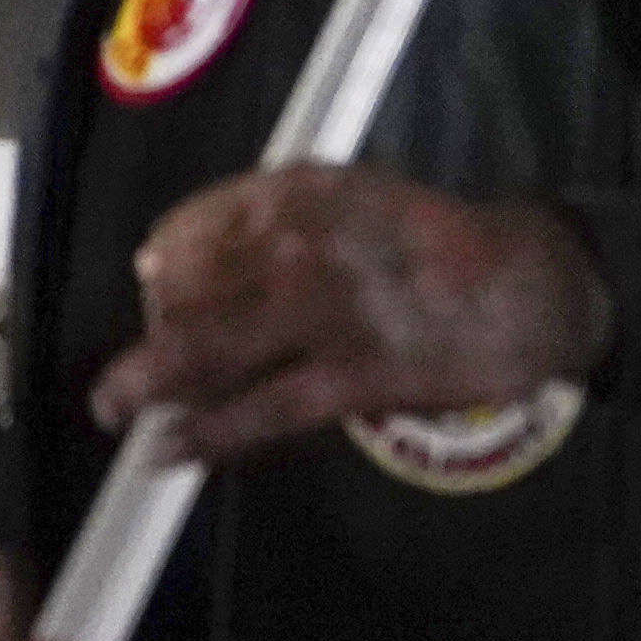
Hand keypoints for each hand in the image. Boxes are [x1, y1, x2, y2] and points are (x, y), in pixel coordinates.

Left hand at [89, 167, 610, 467]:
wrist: (526, 284)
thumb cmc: (429, 244)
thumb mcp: (347, 201)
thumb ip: (268, 226)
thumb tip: (165, 263)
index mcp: (296, 190)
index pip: (189, 229)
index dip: (162, 271)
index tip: (155, 295)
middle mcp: (298, 240)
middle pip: (187, 293)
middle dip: (152, 337)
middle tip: (133, 375)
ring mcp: (323, 309)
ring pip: (208, 350)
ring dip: (146, 383)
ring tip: (114, 411)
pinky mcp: (354, 376)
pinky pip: (260, 409)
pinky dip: (206, 434)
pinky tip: (169, 451)